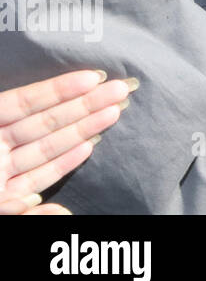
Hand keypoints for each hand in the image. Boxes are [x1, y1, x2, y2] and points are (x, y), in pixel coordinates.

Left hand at [0, 69, 133, 214]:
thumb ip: (12, 198)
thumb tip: (54, 198)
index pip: (21, 107)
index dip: (56, 92)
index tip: (91, 78)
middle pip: (41, 125)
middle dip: (82, 107)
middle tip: (119, 89)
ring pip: (46, 150)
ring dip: (83, 130)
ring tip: (114, 111)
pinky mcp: (5, 201)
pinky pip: (36, 178)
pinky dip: (63, 164)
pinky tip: (88, 146)